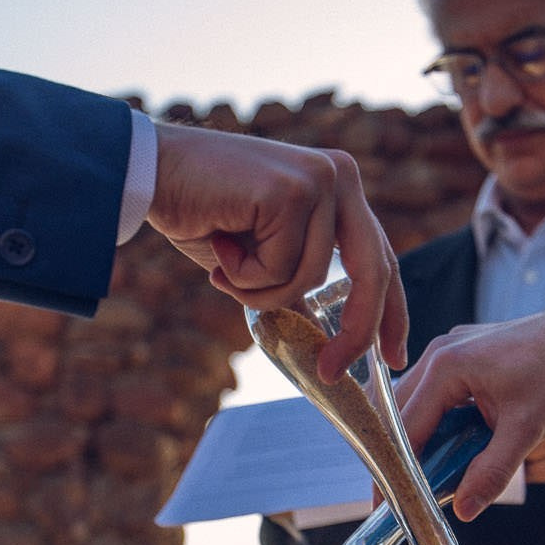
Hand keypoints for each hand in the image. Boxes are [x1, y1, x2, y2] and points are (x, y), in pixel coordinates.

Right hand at [145, 122, 406, 378]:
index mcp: (341, 188)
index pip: (381, 258)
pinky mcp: (292, 189)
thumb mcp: (263, 254)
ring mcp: (320, 179)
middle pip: (371, 272)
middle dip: (356, 330)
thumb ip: (300, 280)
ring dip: (261, 291)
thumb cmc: (201, 213)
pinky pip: (280, 267)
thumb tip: (328, 336)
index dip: (391, 312)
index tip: (396, 356)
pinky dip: (243, 274)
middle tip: (332, 372)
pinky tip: (219, 242)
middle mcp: (340, 177)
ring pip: (311, 278)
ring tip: (225, 266)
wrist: (149, 172)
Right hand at [397, 302, 544, 520]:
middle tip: (409, 493)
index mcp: (446, 367)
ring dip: (419, 438)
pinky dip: (434, 422)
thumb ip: (493, 470)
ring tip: (429, 473)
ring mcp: (447, 351)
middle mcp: (438, 354)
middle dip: (402, 455)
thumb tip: (464, 509)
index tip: (390, 503)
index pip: (406, 428)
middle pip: (400, 415)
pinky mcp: (461, 355)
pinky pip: (432, 393)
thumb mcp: (528, 427)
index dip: (398, 469)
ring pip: (414, 403)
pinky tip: (448, 445)